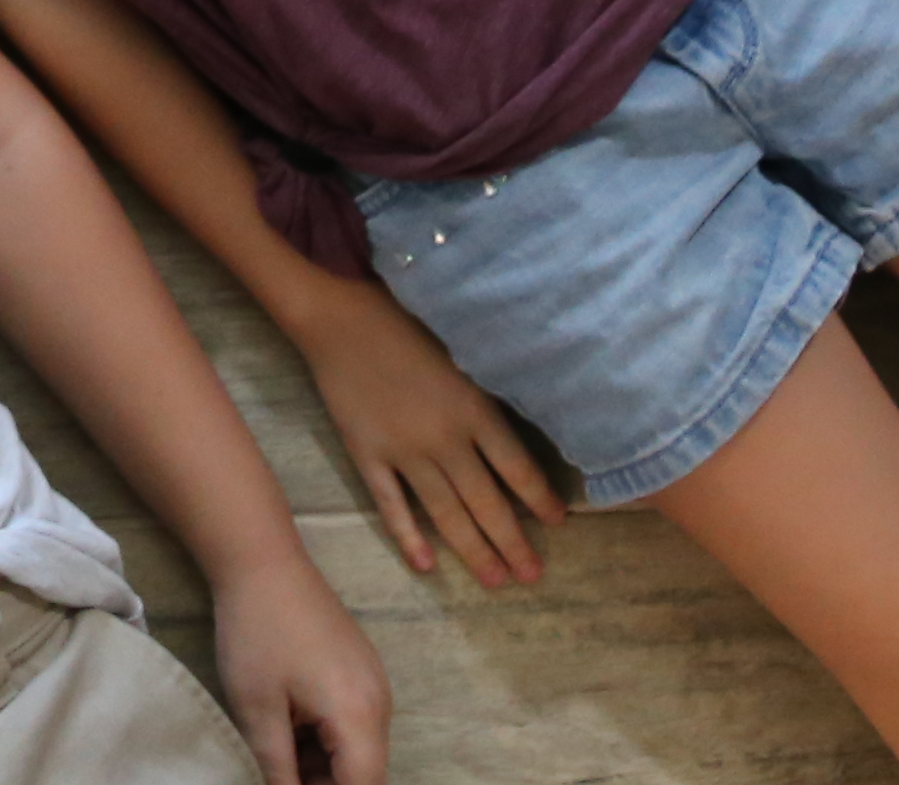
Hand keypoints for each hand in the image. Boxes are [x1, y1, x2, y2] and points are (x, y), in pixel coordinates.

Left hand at [215, 547, 395, 784]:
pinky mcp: (361, 670)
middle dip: (323, 783)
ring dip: (322, 764)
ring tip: (273, 749)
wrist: (263, 560)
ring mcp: (374, 683)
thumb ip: (277, 769)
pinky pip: (353, 723)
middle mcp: (380, 702)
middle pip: (364, 771)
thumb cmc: (256, 633)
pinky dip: (324, 737)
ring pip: (357, 749)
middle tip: (274, 772)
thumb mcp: (257, 711)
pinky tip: (285, 724)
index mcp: (360, 715)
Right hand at [297, 287, 561, 587]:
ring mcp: (403, 451)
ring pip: (445, 512)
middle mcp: (444, 438)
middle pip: (485, 501)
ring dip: (472, 550)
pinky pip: (391, 505)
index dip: (539, 499)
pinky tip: (426, 565)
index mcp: (473, 408)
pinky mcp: (367, 456)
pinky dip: (408, 537)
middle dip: (511, 542)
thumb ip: (488, 394)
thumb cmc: (408, 322)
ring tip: (495, 581)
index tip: (558, 524)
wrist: (340, 316)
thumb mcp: (464, 351)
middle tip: (531, 576)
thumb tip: (527, 426)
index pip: (517, 467)